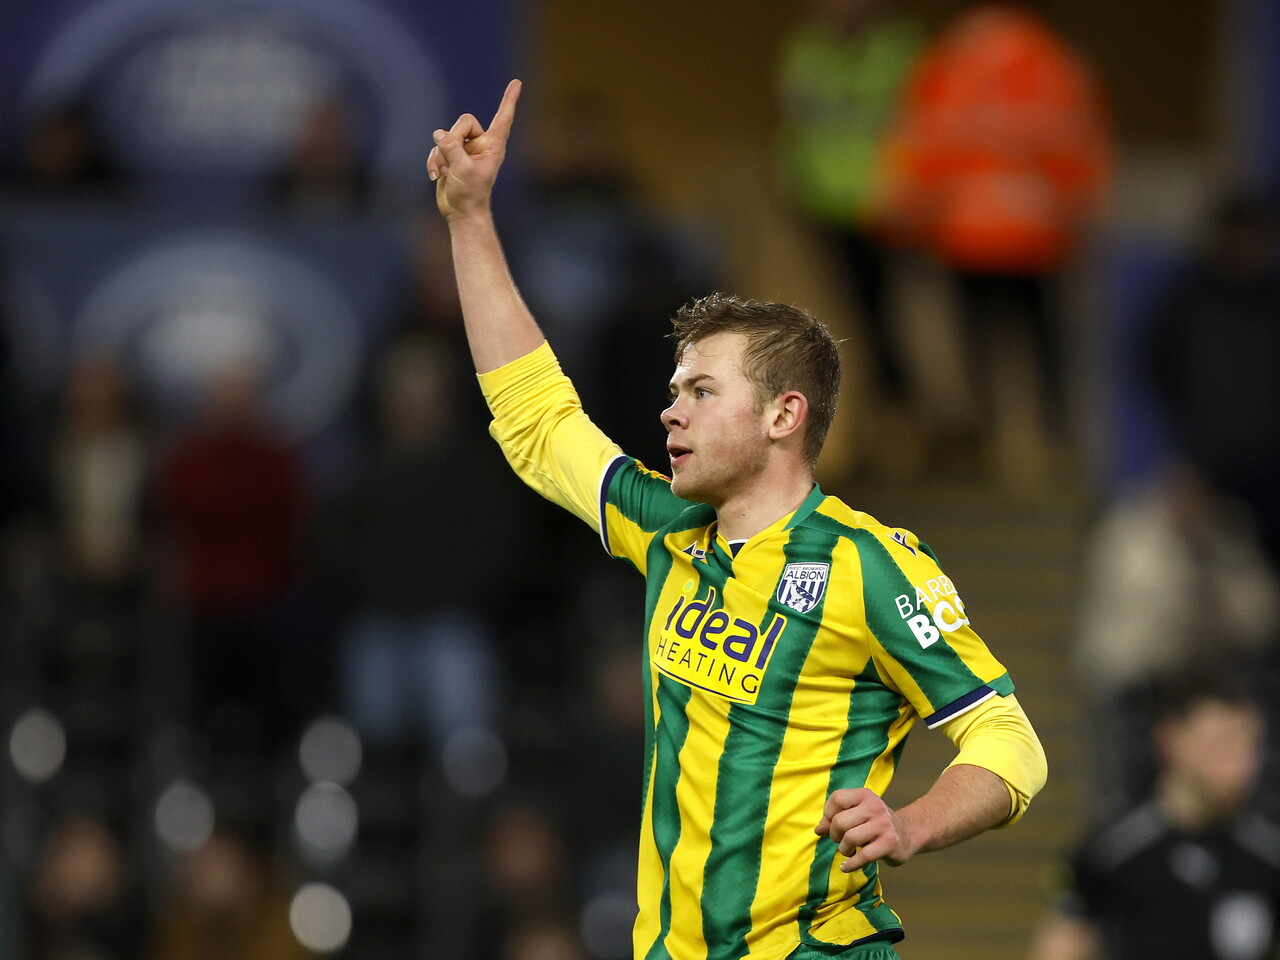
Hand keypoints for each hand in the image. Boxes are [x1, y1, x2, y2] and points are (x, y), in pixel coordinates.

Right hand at [426, 79, 521, 221]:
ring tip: (444, 172)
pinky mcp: (452, 156)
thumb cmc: (469, 194)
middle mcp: (481, 144)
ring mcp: (466, 149)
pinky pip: (438, 146)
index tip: (517, 82)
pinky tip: (437, 175)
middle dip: (452, 139)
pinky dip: (434, 160)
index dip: (509, 100)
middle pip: (463, 122)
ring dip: (440, 154)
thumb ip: (452, 149)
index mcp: (493, 146)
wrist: (460, 213)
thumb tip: (439, 134)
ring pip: (447, 135)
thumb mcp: (462, 170)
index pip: (503, 118)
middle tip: (451, 161)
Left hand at [815, 788, 915, 872]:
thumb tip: (818, 830)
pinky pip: (864, 856)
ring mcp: (883, 824)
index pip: (837, 798)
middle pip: (840, 821)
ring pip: (850, 838)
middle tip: (840, 841)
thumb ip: (836, 819)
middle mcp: (874, 807)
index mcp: (864, 795)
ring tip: (848, 851)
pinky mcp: (889, 843)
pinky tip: (846, 867)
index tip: (832, 824)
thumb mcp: (857, 814)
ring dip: (843, 849)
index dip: (828, 814)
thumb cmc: (874, 823)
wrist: (907, 833)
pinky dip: (851, 864)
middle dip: (834, 835)